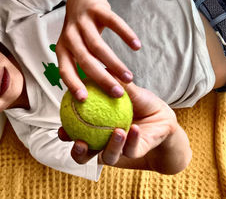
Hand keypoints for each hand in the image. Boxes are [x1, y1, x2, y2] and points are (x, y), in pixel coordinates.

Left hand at [55, 0, 140, 100]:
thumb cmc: (81, 29)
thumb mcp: (74, 46)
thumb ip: (80, 65)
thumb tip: (92, 95)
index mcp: (62, 48)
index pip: (65, 71)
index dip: (73, 85)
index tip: (85, 100)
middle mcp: (69, 36)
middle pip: (85, 61)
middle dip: (102, 79)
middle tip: (118, 94)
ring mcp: (82, 22)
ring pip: (99, 46)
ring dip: (115, 63)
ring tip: (129, 77)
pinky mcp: (97, 9)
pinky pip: (114, 23)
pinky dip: (125, 34)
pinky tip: (136, 46)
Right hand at [58, 82, 185, 170]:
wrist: (162, 116)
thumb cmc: (140, 101)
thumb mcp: (127, 90)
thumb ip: (113, 84)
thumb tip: (99, 68)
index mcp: (94, 128)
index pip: (76, 133)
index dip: (66, 133)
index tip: (62, 127)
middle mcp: (102, 142)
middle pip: (84, 154)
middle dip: (79, 153)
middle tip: (79, 142)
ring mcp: (118, 150)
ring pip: (108, 156)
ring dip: (111, 146)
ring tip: (117, 132)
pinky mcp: (134, 153)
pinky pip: (130, 149)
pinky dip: (131, 139)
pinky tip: (133, 129)